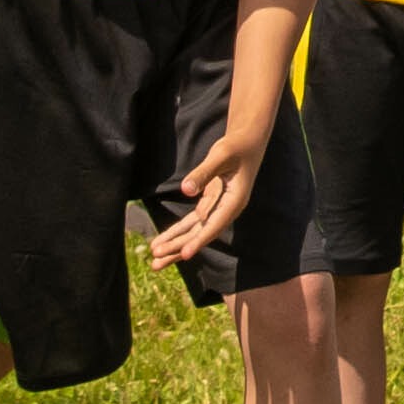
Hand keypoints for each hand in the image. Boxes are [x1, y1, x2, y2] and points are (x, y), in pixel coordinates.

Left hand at [147, 106, 269, 268]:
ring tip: (155, 260)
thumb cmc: (236, 146)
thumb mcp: (220, 156)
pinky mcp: (211, 202)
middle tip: (155, 263)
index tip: (183, 255)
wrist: (248, 140)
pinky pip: (193, 222)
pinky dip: (178, 230)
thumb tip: (186, 190)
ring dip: (175, 244)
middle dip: (177, 248)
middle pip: (200, 234)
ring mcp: (218, 208)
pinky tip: (165, 240)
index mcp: (235, 201)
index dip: (198, 241)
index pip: (213, 225)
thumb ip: (203, 173)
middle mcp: (227, 210)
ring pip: (194, 231)